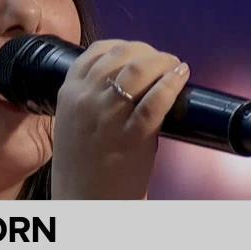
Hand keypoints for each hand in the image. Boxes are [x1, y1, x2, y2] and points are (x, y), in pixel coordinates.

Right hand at [50, 40, 189, 198]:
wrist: (83, 203)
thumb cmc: (82, 165)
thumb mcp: (72, 122)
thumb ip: (90, 98)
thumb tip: (126, 79)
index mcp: (69, 93)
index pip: (97, 51)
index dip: (124, 46)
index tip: (140, 52)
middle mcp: (86, 99)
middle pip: (122, 55)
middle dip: (148, 52)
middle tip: (163, 60)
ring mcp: (108, 117)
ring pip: (139, 71)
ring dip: (162, 62)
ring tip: (174, 67)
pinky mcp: (132, 137)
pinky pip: (156, 101)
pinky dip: (172, 83)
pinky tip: (181, 76)